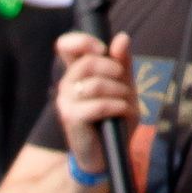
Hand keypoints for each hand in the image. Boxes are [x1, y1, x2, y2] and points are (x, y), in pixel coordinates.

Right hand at [52, 23, 135, 164]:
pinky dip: (116, 107)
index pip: (67, 45)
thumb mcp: (124, 86)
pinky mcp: (72, 119)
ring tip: (125, 102)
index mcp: (76, 73)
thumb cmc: (114, 118)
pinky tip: (121, 112)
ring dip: (120, 92)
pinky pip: (98, 105)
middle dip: (115, 70)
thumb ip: (123, 62)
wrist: (107, 154)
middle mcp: (66, 85)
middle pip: (88, 61)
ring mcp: (66, 103)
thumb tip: (121, 38)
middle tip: (125, 84)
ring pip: (96, 84)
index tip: (103, 50)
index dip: (84, 41)